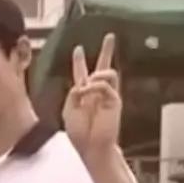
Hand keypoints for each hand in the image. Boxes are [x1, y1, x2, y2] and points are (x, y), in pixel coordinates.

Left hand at [63, 32, 122, 159]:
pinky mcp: (115, 100)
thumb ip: (73, 93)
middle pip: (103, 66)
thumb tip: (83, 83)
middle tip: (110, 36)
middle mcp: (96, 92)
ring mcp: (107, 95)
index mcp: (83, 94)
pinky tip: (89, 93)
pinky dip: (95, 86)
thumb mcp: (68, 110)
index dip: (79, 61)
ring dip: (96, 75)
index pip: (82, 73)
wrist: (91, 146)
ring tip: (87, 85)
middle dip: (107, 51)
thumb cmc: (79, 133)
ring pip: (107, 72)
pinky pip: (106, 84)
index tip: (78, 48)